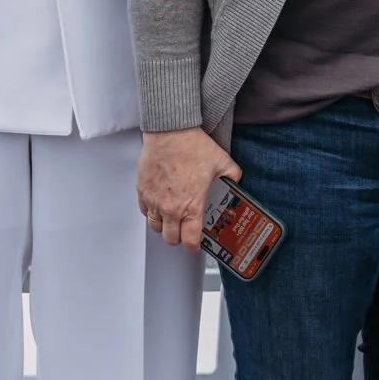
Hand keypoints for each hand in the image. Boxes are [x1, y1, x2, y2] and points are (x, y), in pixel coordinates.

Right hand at [137, 128, 240, 252]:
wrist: (170, 132)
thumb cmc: (193, 146)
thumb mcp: (222, 162)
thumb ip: (232, 176)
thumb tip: (236, 180)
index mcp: (191, 206)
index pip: (190, 240)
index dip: (194, 247)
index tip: (195, 245)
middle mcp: (170, 208)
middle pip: (170, 238)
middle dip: (178, 238)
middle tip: (184, 231)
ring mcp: (154, 201)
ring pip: (155, 226)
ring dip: (164, 226)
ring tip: (172, 219)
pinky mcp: (142, 191)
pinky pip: (144, 210)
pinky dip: (151, 211)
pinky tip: (159, 204)